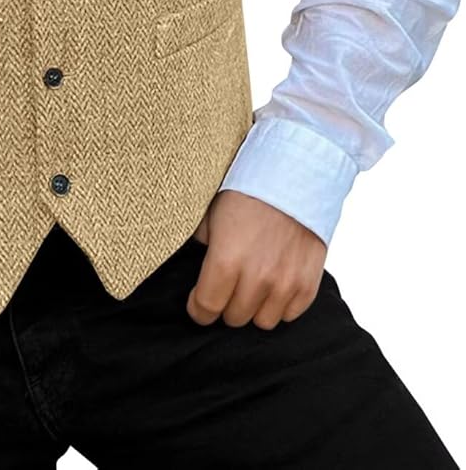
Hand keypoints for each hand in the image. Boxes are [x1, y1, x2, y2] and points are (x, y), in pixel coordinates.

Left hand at [186, 190, 327, 329]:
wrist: (293, 177)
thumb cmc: (248, 193)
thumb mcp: (211, 215)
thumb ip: (200, 245)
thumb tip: (191, 265)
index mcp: (226, 261)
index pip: (205, 308)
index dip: (198, 308)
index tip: (198, 302)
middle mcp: (256, 278)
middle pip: (233, 318)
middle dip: (226, 304)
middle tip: (227, 286)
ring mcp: (285, 284)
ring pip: (262, 322)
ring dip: (255, 307)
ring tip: (253, 284)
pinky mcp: (308, 285)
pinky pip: (290, 315)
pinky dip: (281, 304)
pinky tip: (275, 283)